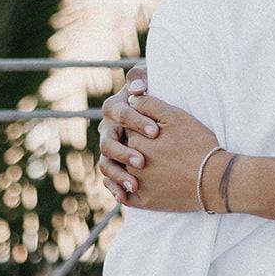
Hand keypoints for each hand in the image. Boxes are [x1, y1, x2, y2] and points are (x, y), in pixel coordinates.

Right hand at [97, 63, 155, 201]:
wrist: (168, 123)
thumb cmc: (160, 97)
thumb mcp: (153, 83)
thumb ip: (142, 78)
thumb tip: (136, 87)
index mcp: (115, 108)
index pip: (120, 113)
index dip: (136, 121)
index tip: (156, 132)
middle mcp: (109, 130)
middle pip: (108, 143)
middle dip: (124, 153)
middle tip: (142, 162)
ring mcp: (111, 150)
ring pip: (106, 164)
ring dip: (118, 175)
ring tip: (134, 184)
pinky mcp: (116, 166)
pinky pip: (109, 180)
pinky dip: (115, 188)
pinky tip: (126, 197)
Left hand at [121, 94, 218, 212]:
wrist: (213, 179)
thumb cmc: (197, 144)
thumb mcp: (176, 116)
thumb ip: (150, 104)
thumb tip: (131, 98)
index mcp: (135, 138)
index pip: (124, 128)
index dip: (134, 126)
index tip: (146, 129)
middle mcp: (129, 161)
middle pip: (122, 150)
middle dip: (129, 147)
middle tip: (145, 147)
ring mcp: (136, 183)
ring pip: (120, 173)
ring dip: (123, 169)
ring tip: (139, 166)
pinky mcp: (144, 201)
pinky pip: (124, 197)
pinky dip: (123, 191)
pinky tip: (130, 187)